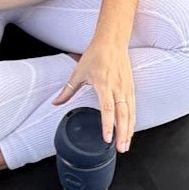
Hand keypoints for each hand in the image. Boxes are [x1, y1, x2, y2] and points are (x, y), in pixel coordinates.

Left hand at [51, 36, 134, 152]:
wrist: (112, 40)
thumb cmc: (95, 54)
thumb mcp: (78, 72)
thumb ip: (68, 90)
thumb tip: (55, 102)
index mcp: (103, 83)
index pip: (107, 108)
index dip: (107, 124)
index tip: (107, 138)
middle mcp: (117, 87)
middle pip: (122, 114)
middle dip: (122, 133)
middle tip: (120, 149)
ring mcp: (126, 87)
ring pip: (130, 113)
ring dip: (129, 130)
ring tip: (126, 145)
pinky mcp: (131, 87)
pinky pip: (133, 107)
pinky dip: (132, 121)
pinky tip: (130, 131)